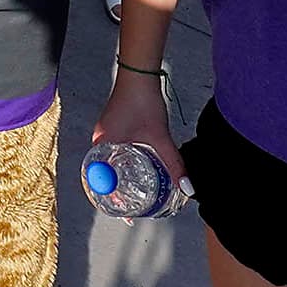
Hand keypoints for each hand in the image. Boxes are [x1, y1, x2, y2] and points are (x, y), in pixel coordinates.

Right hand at [91, 71, 191, 200]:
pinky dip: (123, 162)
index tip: (126, 214)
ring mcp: (105, 132)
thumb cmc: (142, 101)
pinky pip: (113, 151)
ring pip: (109, 162)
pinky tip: (138, 166)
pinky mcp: (113, 125)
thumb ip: (173, 163)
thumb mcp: (159, 137)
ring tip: (136, 191)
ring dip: (120, 176)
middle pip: (103, 174)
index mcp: (102, 145)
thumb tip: (187, 187)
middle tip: (133, 206)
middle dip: (117, 191)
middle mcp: (99, 140)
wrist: (139, 71)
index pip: (100, 181)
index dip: (112, 200)